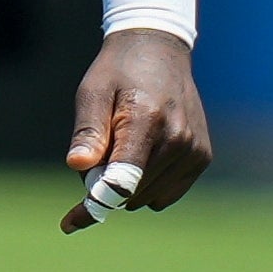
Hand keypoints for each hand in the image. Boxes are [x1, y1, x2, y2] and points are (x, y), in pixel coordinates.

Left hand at [61, 28, 211, 231]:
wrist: (159, 50)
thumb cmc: (118, 72)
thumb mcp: (92, 92)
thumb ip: (88, 131)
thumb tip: (78, 166)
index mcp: (147, 119)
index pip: (122, 179)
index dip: (95, 202)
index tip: (71, 221)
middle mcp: (177, 138)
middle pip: (130, 193)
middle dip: (104, 186)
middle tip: (96, 154)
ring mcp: (194, 150)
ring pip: (146, 199)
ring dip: (126, 188)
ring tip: (122, 147)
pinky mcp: (201, 158)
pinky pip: (165, 195)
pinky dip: (147, 186)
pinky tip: (142, 155)